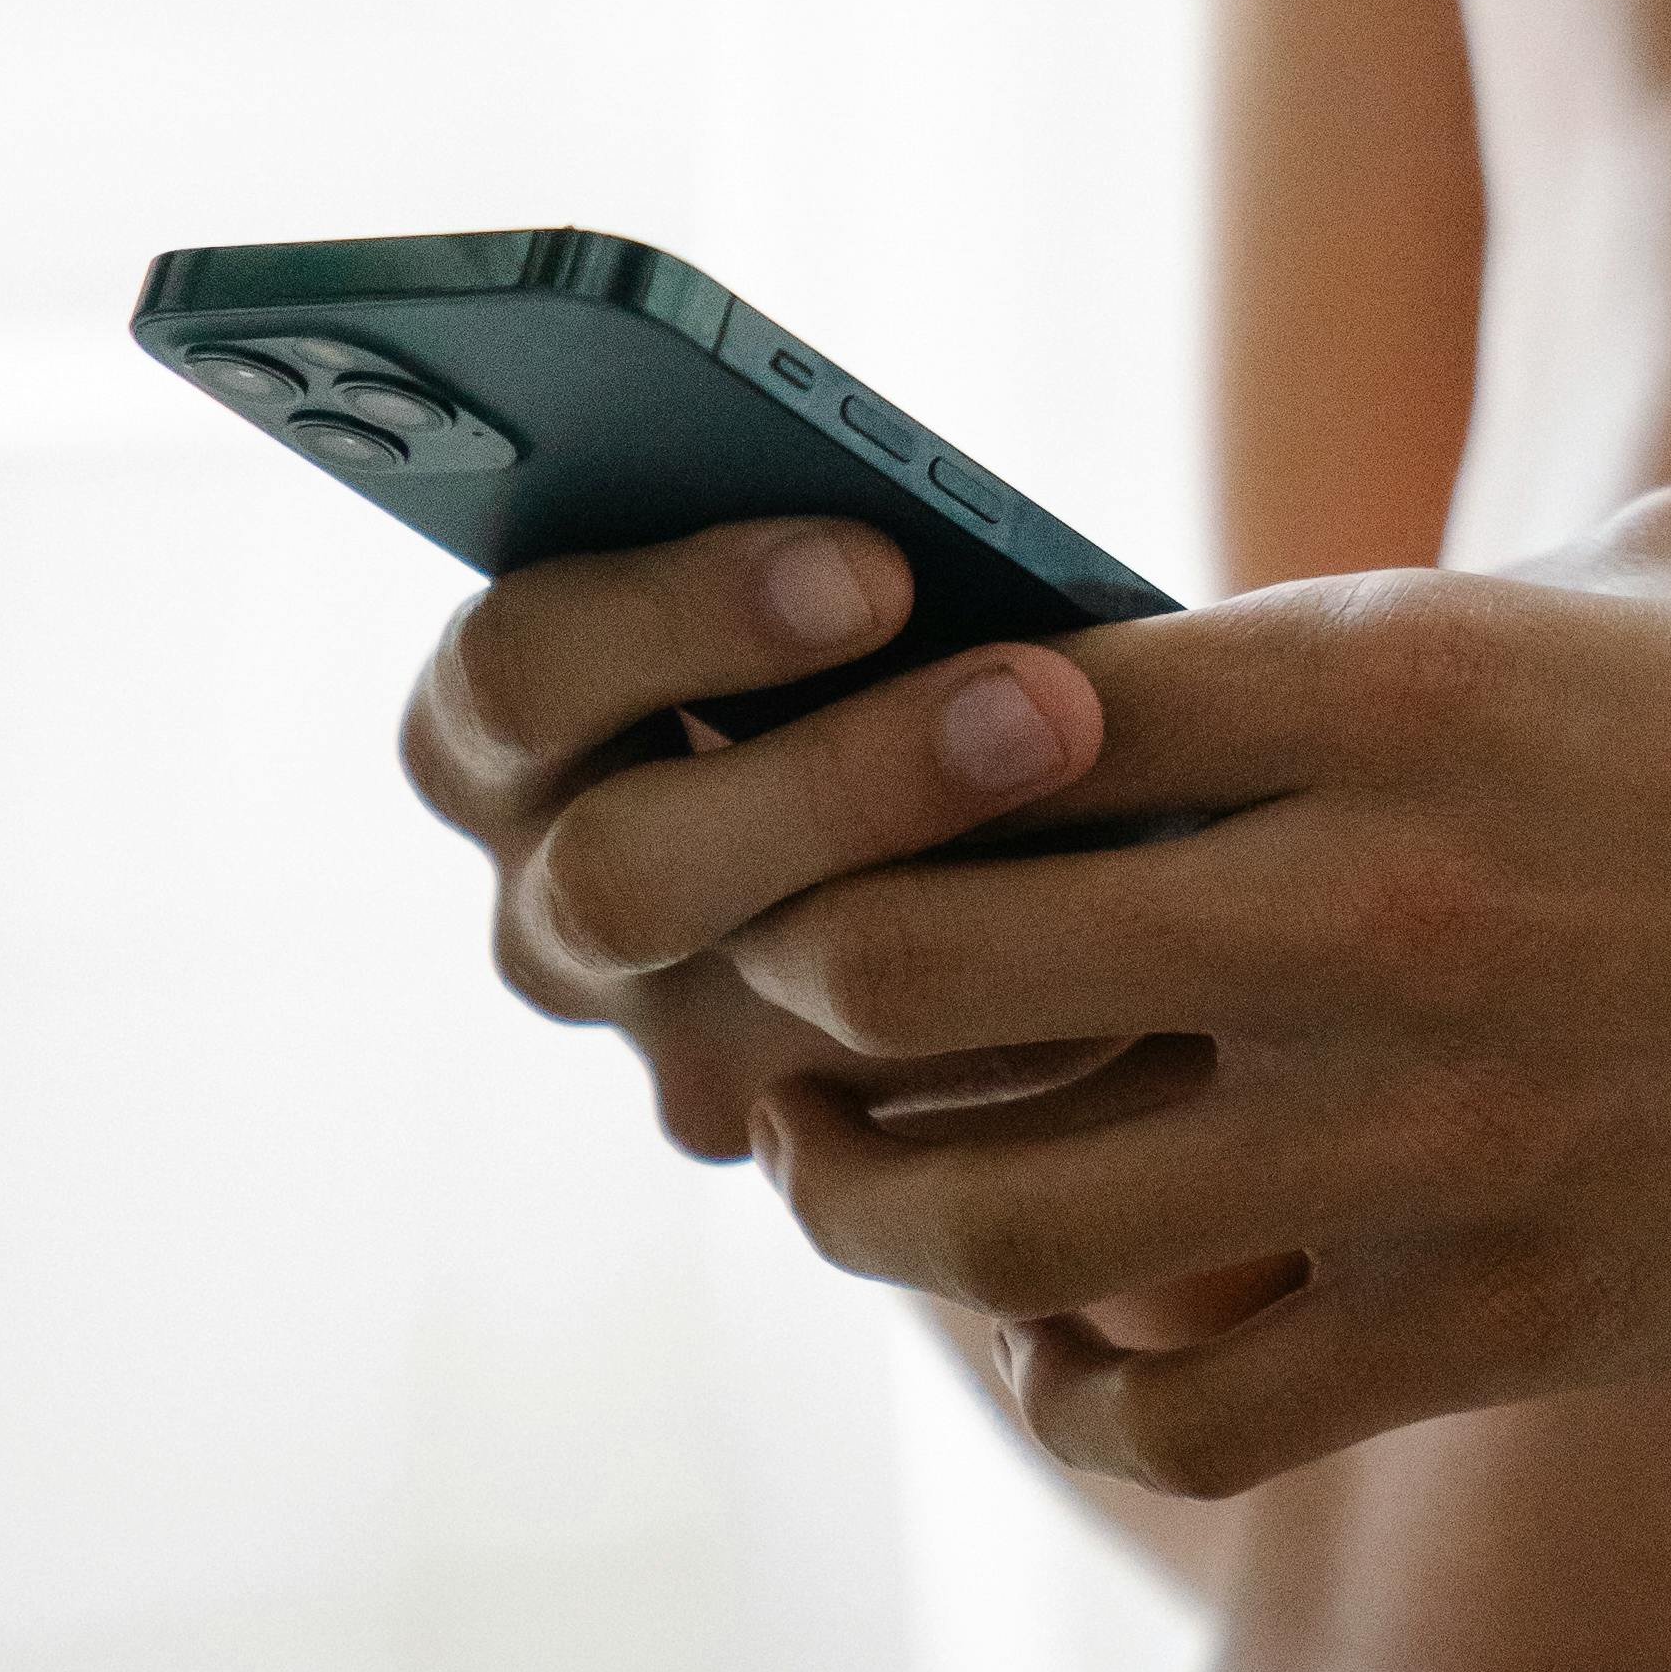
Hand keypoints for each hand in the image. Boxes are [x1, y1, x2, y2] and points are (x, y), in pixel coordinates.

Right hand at [395, 516, 1112, 1167]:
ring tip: (1139, 840)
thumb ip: (830, 549)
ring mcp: (657, 1035)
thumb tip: (946, 553)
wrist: (956, 766)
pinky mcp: (780, 1130)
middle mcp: (544, 897)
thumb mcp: (823, 541)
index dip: (686, 611)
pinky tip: (1173, 959)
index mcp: (497, 715)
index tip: (880, 562)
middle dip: (846, 783)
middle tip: (1043, 703)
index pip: (520, 668)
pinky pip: (894, 1099)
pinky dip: (1033, 1018)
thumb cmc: (874, 595)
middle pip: (630, 876)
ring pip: (764, 1012)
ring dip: (962, 919)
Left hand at [726, 486, 1670, 1495]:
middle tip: (812, 994)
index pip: (993, 709)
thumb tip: (1266, 651)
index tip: (863, 776)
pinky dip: (1089, 1390)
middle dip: (814, 979)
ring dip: (895, 1199)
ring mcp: (1434, 1125)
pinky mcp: (1514, 1316)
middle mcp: (1371, 894)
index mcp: (1404, 668)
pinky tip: (1094, 1337)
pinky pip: (1185, 1414)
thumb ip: (1436, 612)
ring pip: (1000, 1211)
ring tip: (884, 1177)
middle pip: (910, 955)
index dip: (879, 746)